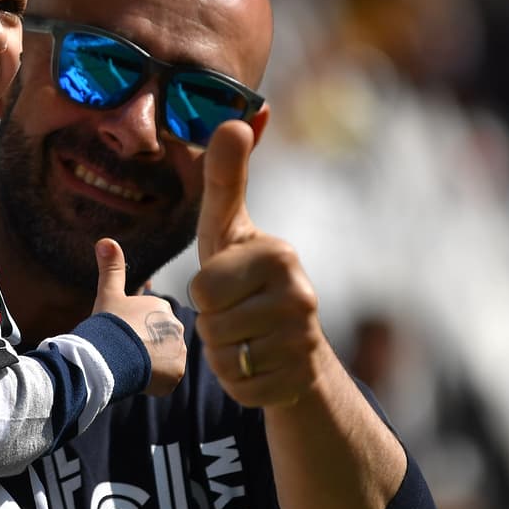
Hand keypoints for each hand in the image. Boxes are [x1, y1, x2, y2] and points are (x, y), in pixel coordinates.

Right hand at [92, 237, 186, 395]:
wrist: (107, 356)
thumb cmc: (108, 324)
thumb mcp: (108, 294)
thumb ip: (111, 269)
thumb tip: (106, 239)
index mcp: (162, 306)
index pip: (150, 322)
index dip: (134, 330)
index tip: (122, 336)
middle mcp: (177, 326)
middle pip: (160, 341)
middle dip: (144, 348)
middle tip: (124, 352)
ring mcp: (179, 351)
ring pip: (165, 360)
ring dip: (151, 365)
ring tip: (130, 365)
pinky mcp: (176, 373)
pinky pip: (166, 379)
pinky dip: (153, 381)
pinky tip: (138, 377)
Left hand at [190, 120, 322, 407]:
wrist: (290, 338)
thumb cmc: (245, 272)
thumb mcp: (229, 226)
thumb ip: (225, 176)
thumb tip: (233, 120)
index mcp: (280, 254)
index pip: (204, 286)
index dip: (204, 289)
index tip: (227, 281)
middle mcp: (301, 295)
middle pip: (210, 324)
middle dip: (209, 321)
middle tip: (234, 309)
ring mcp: (304, 341)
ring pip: (224, 358)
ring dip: (222, 351)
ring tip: (245, 333)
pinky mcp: (298, 380)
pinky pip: (240, 388)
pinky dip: (237, 381)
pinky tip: (256, 362)